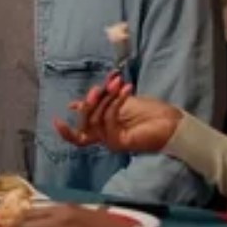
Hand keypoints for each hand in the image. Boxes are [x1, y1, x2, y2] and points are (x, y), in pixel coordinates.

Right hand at [53, 74, 182, 153]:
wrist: (171, 121)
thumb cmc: (148, 112)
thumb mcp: (117, 101)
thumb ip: (97, 103)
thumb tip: (73, 105)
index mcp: (102, 129)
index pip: (78, 137)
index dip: (65, 132)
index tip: (55, 118)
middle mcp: (104, 137)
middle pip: (83, 124)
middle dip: (88, 104)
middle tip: (98, 89)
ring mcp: (111, 140)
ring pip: (95, 120)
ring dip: (105, 100)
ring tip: (116, 84)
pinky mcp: (119, 141)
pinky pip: (108, 121)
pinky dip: (115, 103)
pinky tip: (125, 90)